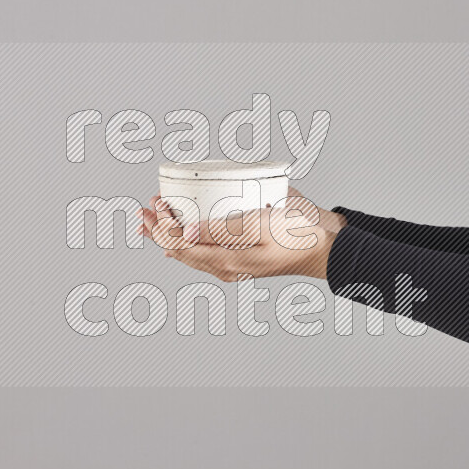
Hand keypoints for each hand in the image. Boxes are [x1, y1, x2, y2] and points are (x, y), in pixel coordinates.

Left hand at [135, 191, 338, 281]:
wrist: (324, 248)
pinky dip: (186, 244)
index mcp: (226, 260)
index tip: (158, 201)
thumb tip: (185, 233)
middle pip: (179, 250)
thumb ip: (221, 228)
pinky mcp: (240, 262)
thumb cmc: (297, 234)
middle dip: (158, 230)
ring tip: (153, 221)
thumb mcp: (259, 224)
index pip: (181, 243)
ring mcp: (232, 267)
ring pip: (189, 254)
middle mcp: (225, 268)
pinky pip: (203, 255)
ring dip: (169, 235)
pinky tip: (181, 241)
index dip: (163, 223)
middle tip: (143, 210)